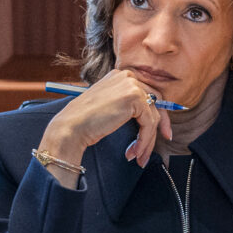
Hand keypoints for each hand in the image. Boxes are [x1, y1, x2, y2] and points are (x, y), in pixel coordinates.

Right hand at [40, 69, 174, 170]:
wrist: (71, 127)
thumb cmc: (86, 121)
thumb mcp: (112, 106)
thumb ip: (130, 105)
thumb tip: (154, 116)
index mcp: (121, 76)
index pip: (148, 94)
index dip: (157, 114)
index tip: (162, 131)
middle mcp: (127, 76)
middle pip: (155, 103)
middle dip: (158, 126)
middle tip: (161, 142)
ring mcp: (132, 85)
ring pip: (152, 117)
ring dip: (147, 139)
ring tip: (138, 155)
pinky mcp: (135, 98)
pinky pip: (149, 123)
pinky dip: (144, 140)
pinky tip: (134, 151)